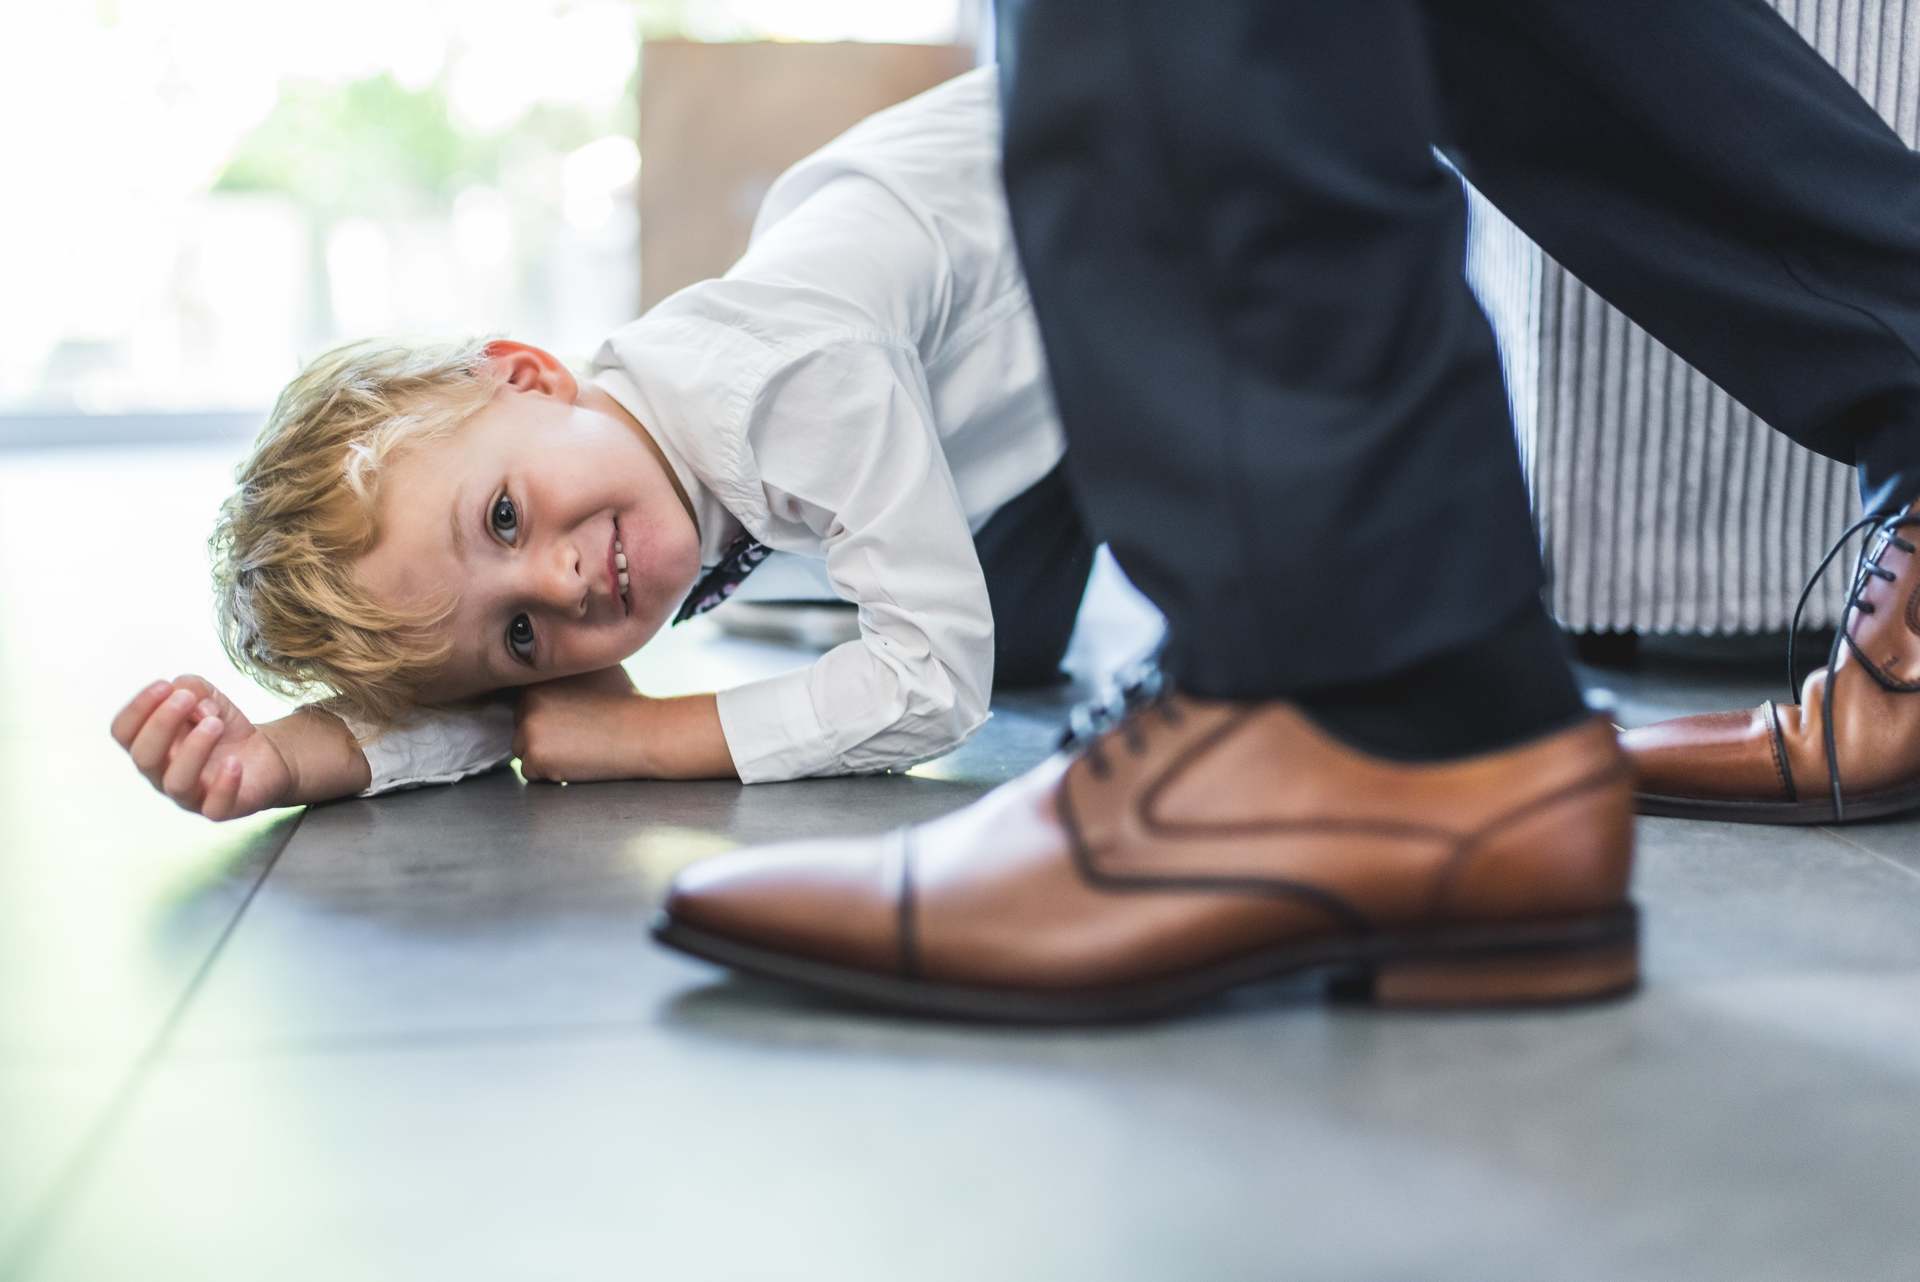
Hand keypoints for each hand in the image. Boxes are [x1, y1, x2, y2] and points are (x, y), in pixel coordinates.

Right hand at [110, 675, 294, 819]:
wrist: (264, 752)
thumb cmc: (222, 725)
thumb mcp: (207, 695)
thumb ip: (191, 688)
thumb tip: (189, 699)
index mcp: (150, 744)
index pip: (123, 732)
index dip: (137, 709)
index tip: (164, 685)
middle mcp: (162, 773)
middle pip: (143, 757)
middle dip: (162, 724)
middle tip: (188, 700)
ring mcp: (189, 795)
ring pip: (176, 783)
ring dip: (194, 748)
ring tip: (215, 723)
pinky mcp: (219, 809)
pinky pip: (214, 808)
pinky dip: (224, 784)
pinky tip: (234, 762)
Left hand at [515, 666, 643, 782]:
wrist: (642, 731)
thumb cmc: (625, 700)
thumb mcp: (592, 667)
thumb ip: (564, 667)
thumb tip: (555, 664)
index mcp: (539, 675)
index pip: (526, 702)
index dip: (547, 713)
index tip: (570, 717)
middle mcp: (527, 698)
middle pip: (521, 725)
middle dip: (544, 733)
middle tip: (578, 732)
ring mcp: (529, 727)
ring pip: (523, 749)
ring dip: (544, 753)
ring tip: (578, 745)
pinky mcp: (535, 755)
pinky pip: (530, 772)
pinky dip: (549, 773)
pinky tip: (575, 760)